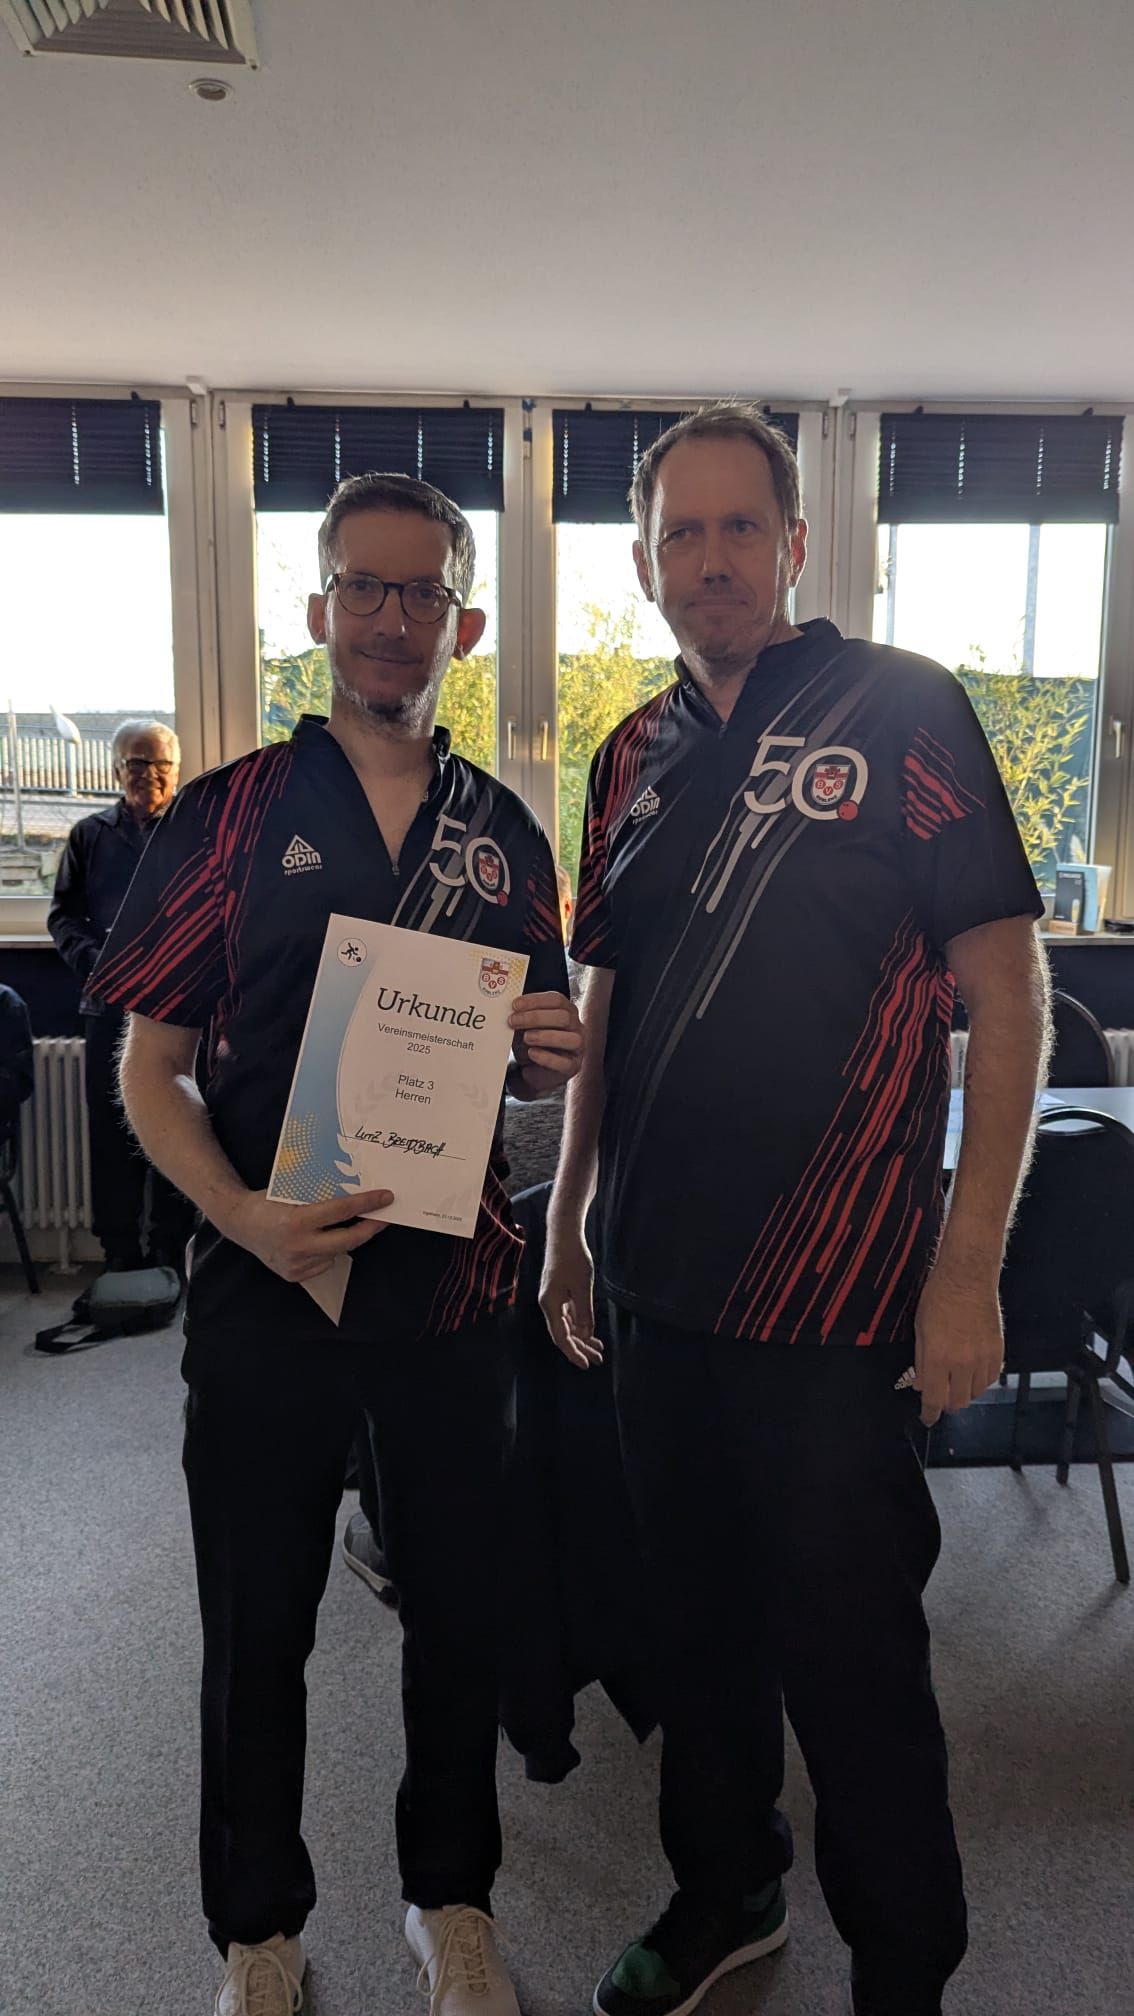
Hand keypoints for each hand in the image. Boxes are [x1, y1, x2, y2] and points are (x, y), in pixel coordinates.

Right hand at [222, 1187, 394, 1283]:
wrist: (239, 1224)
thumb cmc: (266, 1202)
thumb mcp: (292, 1192)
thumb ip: (320, 1196)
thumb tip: (355, 1192)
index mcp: (297, 1221)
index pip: (342, 1211)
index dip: (367, 1204)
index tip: (386, 1198)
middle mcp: (298, 1246)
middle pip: (349, 1240)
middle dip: (371, 1228)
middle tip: (384, 1218)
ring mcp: (296, 1264)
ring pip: (337, 1252)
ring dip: (346, 1239)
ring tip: (349, 1225)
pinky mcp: (294, 1275)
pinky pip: (324, 1263)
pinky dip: (327, 1251)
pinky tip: (318, 1241)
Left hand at [508, 990, 583, 1094]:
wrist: (532, 1069)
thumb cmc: (531, 1042)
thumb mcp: (525, 1026)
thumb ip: (522, 1017)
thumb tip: (511, 1011)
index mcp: (566, 1011)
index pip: (556, 1000)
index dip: (535, 1001)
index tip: (515, 1005)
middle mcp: (575, 1027)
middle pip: (564, 1017)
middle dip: (536, 1017)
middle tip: (514, 1021)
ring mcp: (577, 1048)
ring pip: (572, 1039)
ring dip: (546, 1036)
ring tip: (526, 1038)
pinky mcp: (572, 1067)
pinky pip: (564, 1063)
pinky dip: (547, 1058)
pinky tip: (532, 1053)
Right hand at [539, 1229, 603, 1370]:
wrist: (563, 1235)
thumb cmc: (573, 1258)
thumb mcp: (583, 1287)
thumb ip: (584, 1312)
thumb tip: (585, 1334)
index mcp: (550, 1305)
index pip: (561, 1337)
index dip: (573, 1353)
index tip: (586, 1365)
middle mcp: (548, 1304)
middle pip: (563, 1334)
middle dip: (580, 1348)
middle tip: (598, 1360)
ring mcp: (553, 1299)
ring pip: (567, 1325)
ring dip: (582, 1338)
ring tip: (598, 1349)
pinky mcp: (559, 1292)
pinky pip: (568, 1315)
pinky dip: (579, 1324)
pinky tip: (591, 1332)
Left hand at [913, 1260, 1003, 1425]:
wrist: (967, 1279)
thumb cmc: (940, 1298)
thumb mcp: (920, 1331)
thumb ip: (921, 1363)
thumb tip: (921, 1385)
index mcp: (939, 1358)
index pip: (934, 1399)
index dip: (929, 1414)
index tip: (927, 1418)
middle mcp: (963, 1363)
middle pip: (958, 1402)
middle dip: (946, 1403)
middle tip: (940, 1395)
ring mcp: (983, 1358)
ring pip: (976, 1393)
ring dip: (964, 1392)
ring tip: (956, 1379)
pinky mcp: (998, 1351)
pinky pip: (991, 1379)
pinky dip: (981, 1381)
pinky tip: (972, 1371)